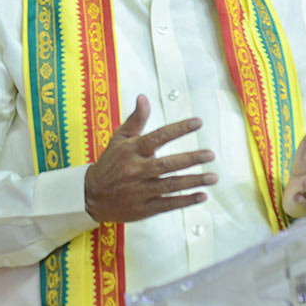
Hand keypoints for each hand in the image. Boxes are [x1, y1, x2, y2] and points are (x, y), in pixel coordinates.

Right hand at [84, 95, 215, 222]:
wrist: (91, 195)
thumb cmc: (110, 163)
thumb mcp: (119, 139)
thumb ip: (135, 119)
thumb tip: (143, 97)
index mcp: (132, 151)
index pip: (158, 137)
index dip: (178, 129)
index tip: (198, 122)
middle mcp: (137, 170)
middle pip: (167, 164)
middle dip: (190, 159)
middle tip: (210, 154)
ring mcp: (141, 190)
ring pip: (170, 185)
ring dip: (193, 181)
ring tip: (213, 177)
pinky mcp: (144, 208)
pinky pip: (168, 204)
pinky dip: (186, 200)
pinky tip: (202, 196)